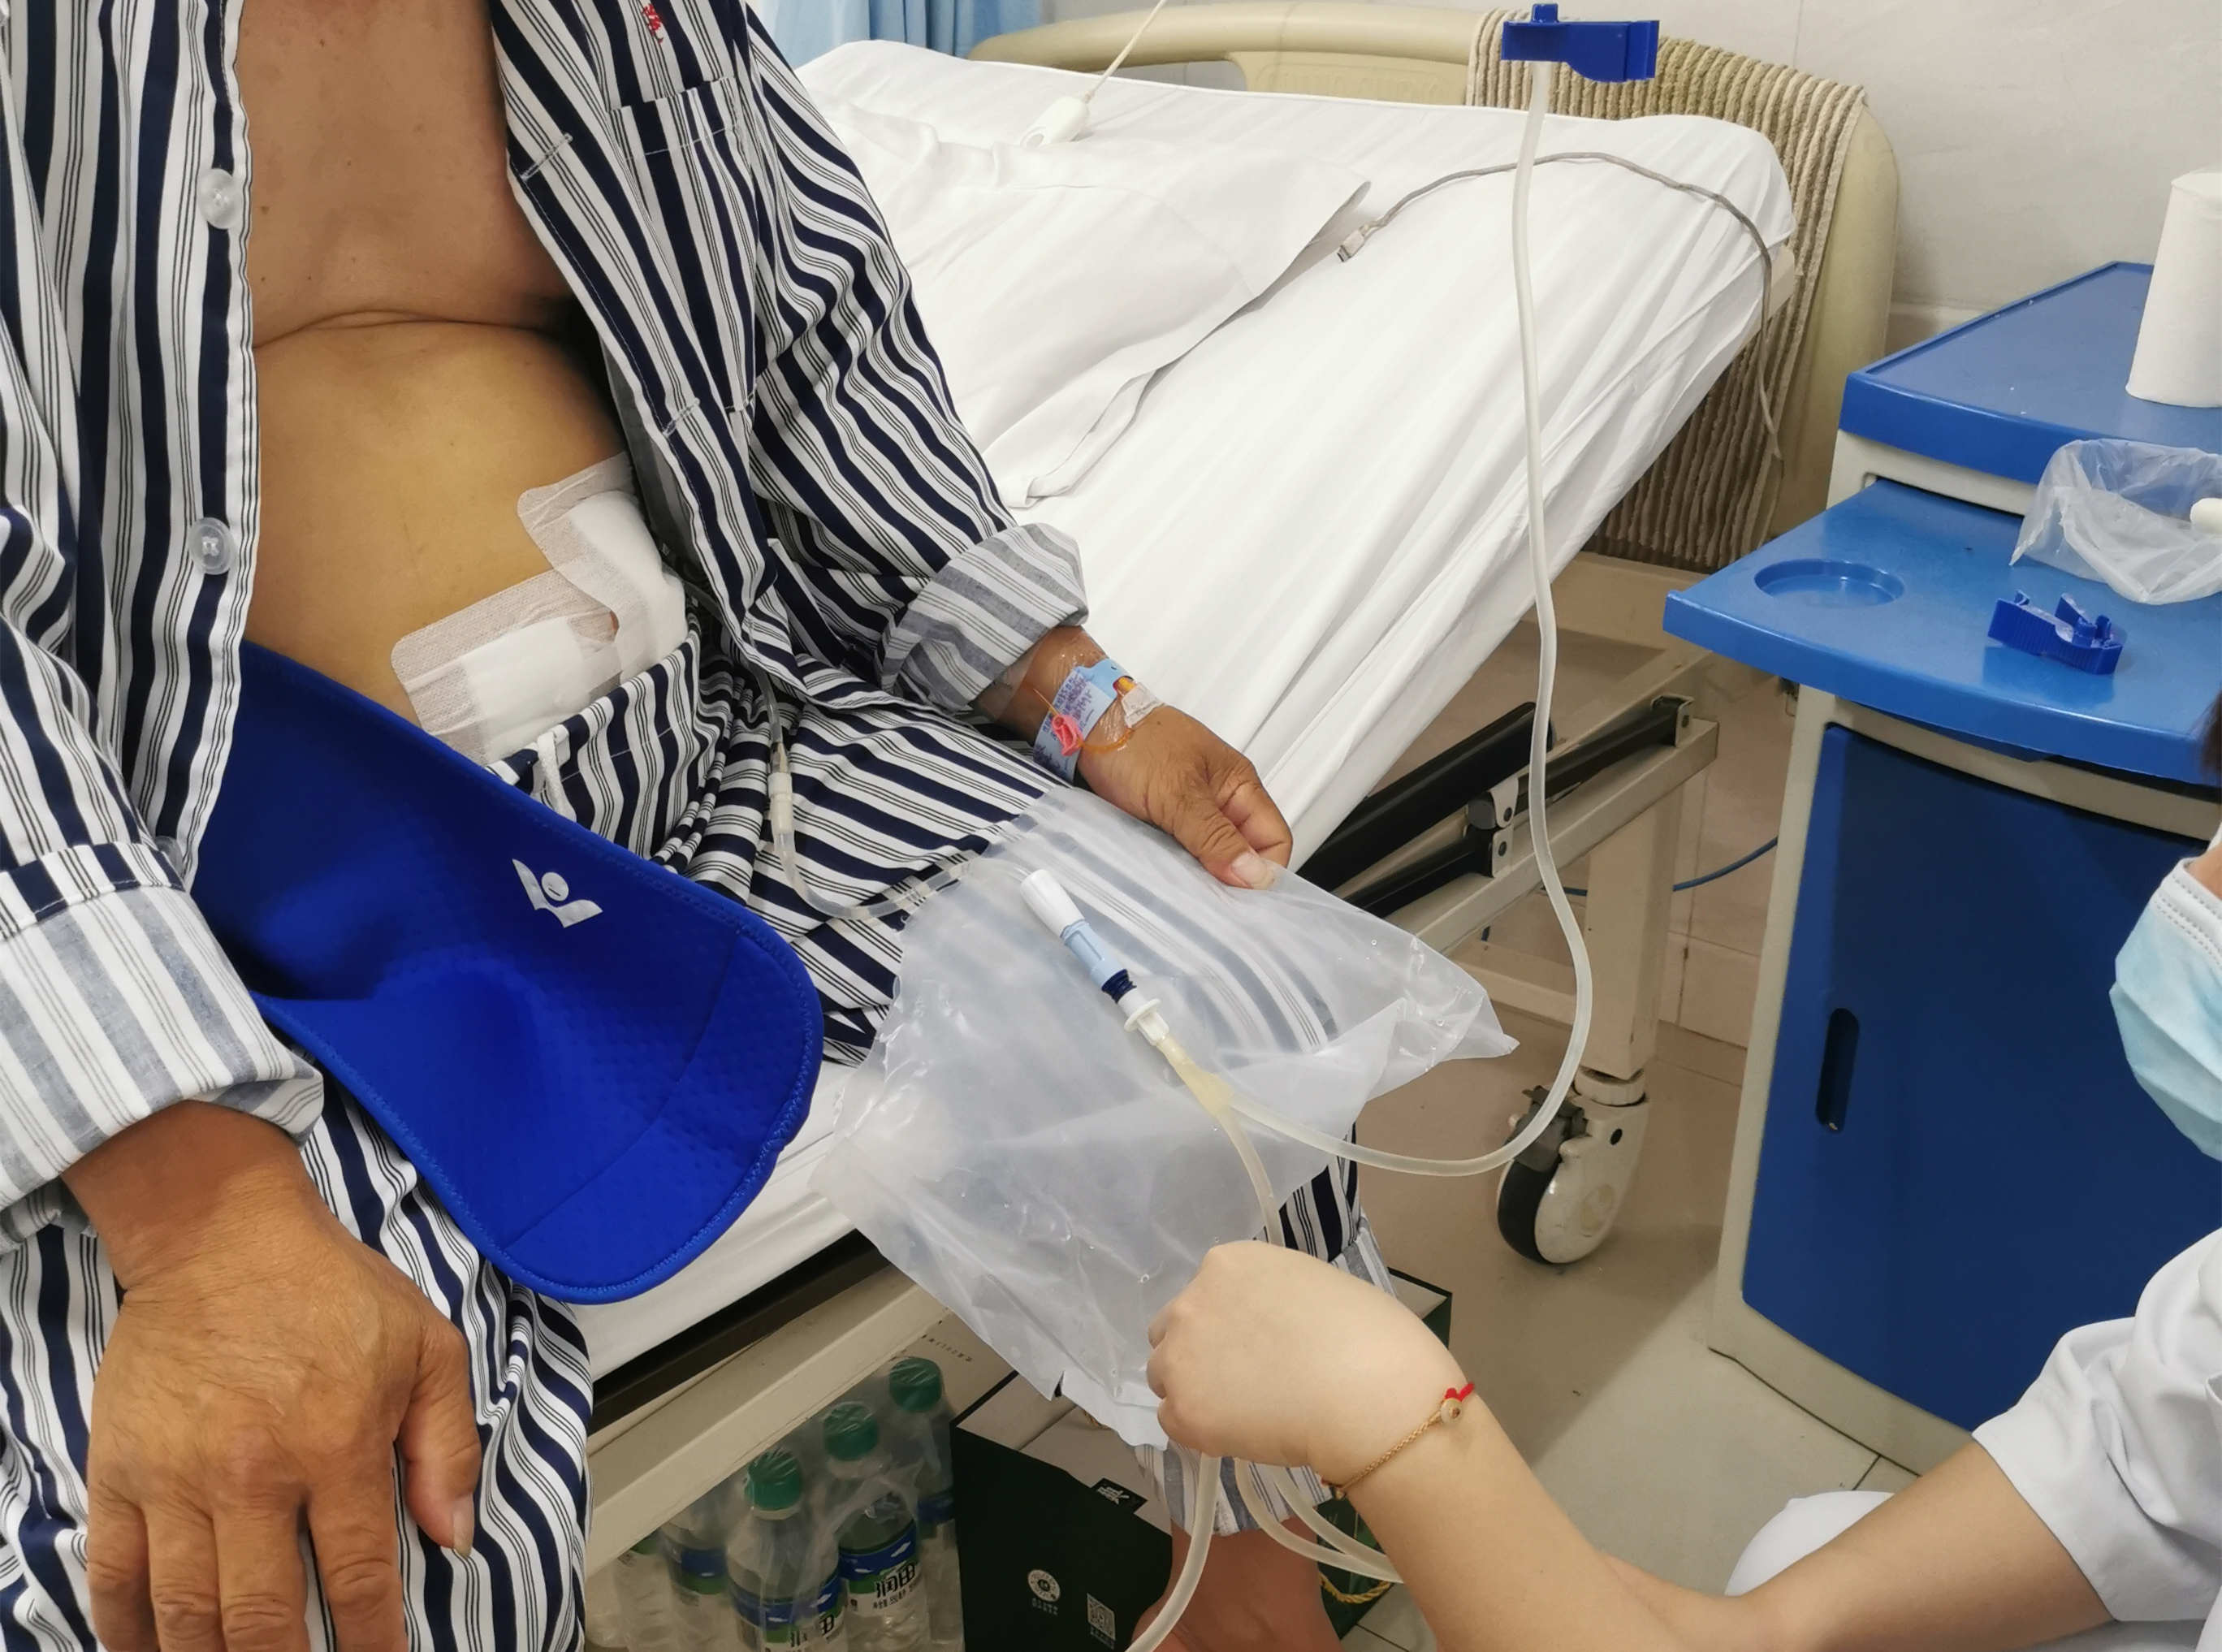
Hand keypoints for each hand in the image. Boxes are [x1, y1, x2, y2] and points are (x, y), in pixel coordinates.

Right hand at [68, 1103, 481, 1651]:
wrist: (221, 1237)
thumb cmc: (331, 1289)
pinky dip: (129, 1633)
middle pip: (263, 1619)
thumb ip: (448, 1446)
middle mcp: (255, 1474)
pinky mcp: (121, 1472)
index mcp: (338, 1445)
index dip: (372, 1643)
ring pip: (187, 1615)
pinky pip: (115, 1578)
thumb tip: (455, 1537)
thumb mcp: (427, 1346)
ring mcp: (178, 1478)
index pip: (360, 1578)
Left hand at [981, 626, 1292, 889]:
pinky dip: (1176, 871)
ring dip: (1201, 879)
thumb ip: (1215, 835)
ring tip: (1187, 902)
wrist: (1085, 727)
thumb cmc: (1135, 745)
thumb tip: (1255, 877)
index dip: (1265, 872)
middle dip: (1232, 882)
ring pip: (1211, 859)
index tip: (1243, 902)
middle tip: (1212, 910)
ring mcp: (1191, 813)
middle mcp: (1221, 802)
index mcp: (1240, 787)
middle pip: (1244, 854)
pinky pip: (1182, 855)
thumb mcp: (1178, 793)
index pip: (1275, 839)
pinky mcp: (1164, 823)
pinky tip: (1165, 886)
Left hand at [1147, 1242, 1464, 1484]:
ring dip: (1194, 1390)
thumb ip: (1273, 1301)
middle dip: (1199, 1353)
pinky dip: (1200, 1431)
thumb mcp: (1313, 1287)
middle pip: (1173, 1332)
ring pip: (1165, 1376)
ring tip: (1241, 1412)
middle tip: (1242, 1380)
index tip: (1253, 1347)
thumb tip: (1272, 1329)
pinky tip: (1240, 1435)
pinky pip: (1174, 1422)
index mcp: (1228, 1264)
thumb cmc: (1366, 1335)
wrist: (1367, 1392)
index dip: (1226, 1325)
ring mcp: (1181, 1356)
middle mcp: (1192, 1301)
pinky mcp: (1184, 1409)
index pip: (1204, 1295)